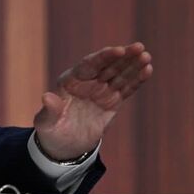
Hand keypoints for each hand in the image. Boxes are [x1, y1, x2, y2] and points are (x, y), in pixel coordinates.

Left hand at [33, 42, 152, 160]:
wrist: (63, 146)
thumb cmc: (50, 131)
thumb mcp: (46, 122)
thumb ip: (49, 110)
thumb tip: (46, 97)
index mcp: (71, 81)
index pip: (89, 65)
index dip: (104, 57)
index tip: (119, 50)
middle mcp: (87, 82)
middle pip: (107, 66)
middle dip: (123, 56)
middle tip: (140, 47)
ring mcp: (100, 91)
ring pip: (119, 75)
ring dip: (133, 65)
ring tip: (147, 56)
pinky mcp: (111, 102)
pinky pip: (126, 89)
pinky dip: (136, 80)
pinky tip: (147, 70)